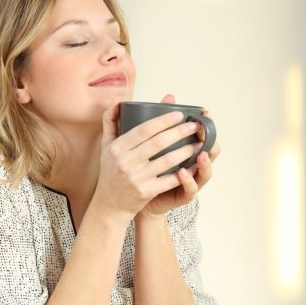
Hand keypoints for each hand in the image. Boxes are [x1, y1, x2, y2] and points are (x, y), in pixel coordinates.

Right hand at [92, 98, 207, 219]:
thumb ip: (110, 121)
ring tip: (199, 144)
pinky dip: (184, 173)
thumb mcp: (105, 146)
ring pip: (167, 161)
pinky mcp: (145, 192)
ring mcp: (135, 178)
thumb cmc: (110, 171)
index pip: (144, 129)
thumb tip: (117, 100)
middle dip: (180, 132)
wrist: (109, 204)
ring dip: (186, 151)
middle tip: (196, 126)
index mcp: (117, 147)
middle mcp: (125, 162)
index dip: (164, 120)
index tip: (180, 114)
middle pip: (158, 143)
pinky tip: (195, 166)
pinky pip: (169, 180)